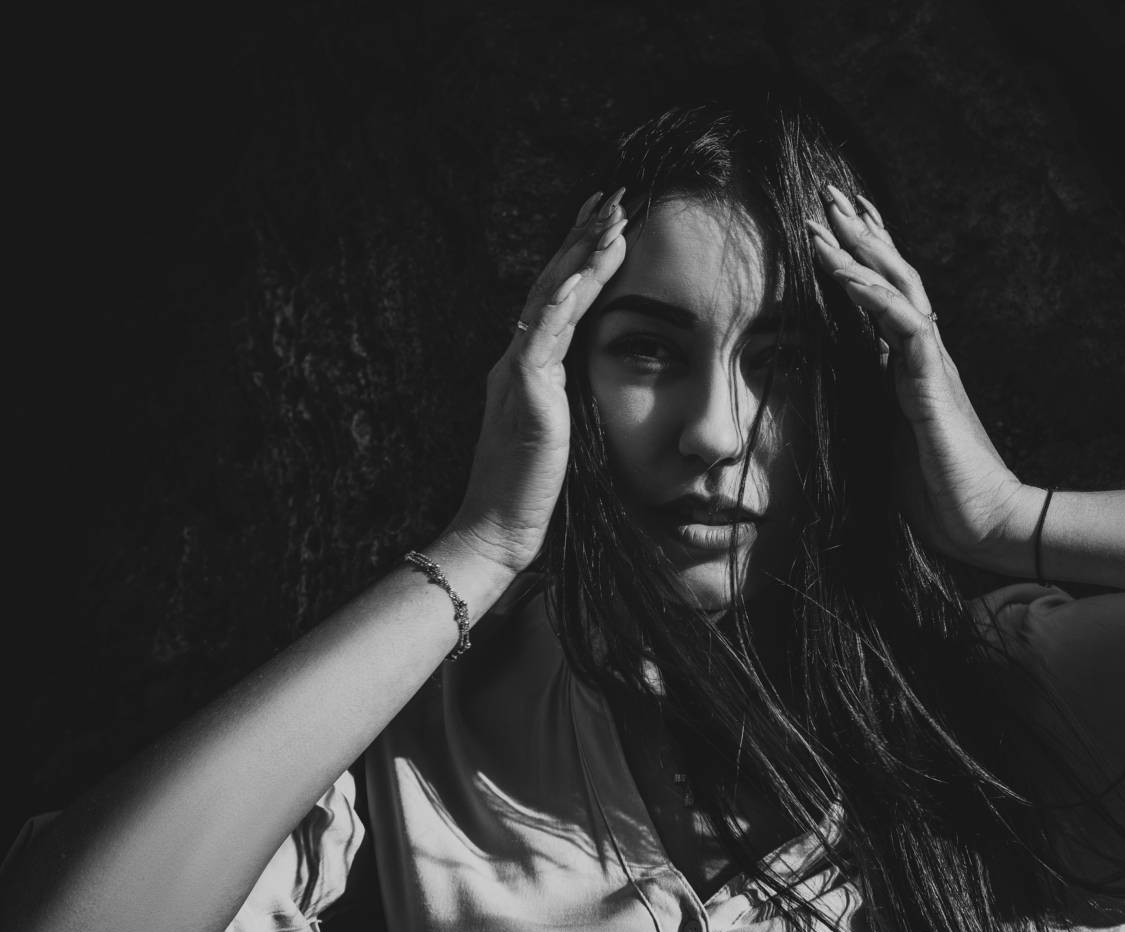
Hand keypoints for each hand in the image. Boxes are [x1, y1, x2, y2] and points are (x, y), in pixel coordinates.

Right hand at [445, 188, 628, 574]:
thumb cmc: (533, 491)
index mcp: (528, 366)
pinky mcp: (524, 394)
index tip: (609, 219)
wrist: (497, 529)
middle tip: (614, 195)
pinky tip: (578, 277)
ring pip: (550, 299)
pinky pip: (541, 339)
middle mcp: (518, 359)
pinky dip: (560, 305)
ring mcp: (518, 373)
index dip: (581, 255)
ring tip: (612, 220)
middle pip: (552, 282)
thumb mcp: (563, 431)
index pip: (558, 296)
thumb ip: (572, 396)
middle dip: (584, 236)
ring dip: (581, 258)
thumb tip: (598, 378)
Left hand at [807, 185, 1038, 566]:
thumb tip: (843, 398)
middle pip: (894, 276)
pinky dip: (871, 293)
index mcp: (912, 367)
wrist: (985, 523)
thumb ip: (873, 409)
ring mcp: (932, 365)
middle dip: (861, 232)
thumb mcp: (890, 441)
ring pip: (898, 287)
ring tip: (827, 214)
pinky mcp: (933, 384)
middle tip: (829, 193)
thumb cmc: (940, 492)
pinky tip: (843, 270)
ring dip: (861, 248)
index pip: (886, 297)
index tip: (834, 224)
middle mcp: (925, 355)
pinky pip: (902, 324)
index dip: (863, 258)